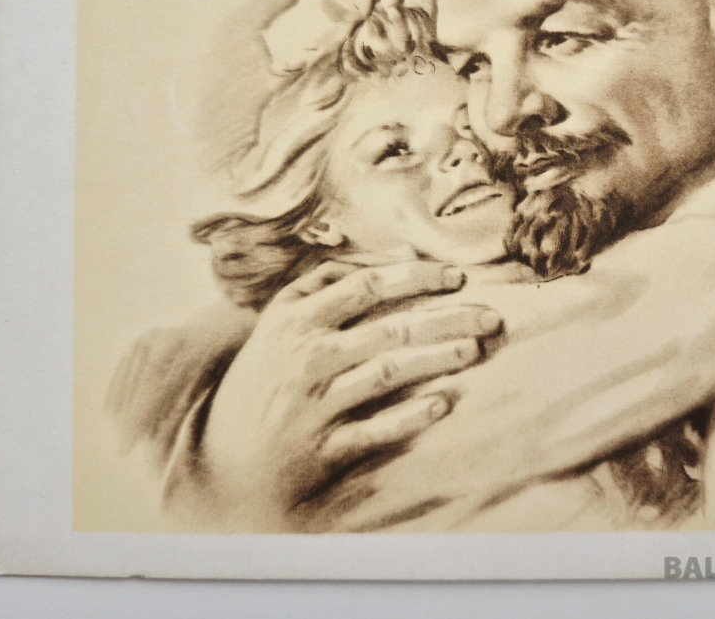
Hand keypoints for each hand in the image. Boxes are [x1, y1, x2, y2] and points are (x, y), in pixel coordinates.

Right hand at [199, 260, 501, 528]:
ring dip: (437, 361)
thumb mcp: (278, 322)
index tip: (457, 277)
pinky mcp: (322, 447)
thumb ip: (324, 284)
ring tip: (475, 350)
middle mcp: (307, 357)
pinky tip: (442, 403)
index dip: (417, 278)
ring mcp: (315, 404)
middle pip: (390, 329)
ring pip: (388, 374)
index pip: (367, 287)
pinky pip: (375, 430)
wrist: (221, 458)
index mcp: (296, 320)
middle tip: (492, 317)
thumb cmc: (262, 379)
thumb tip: (389, 257)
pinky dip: (409, 417)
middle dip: (447, 320)